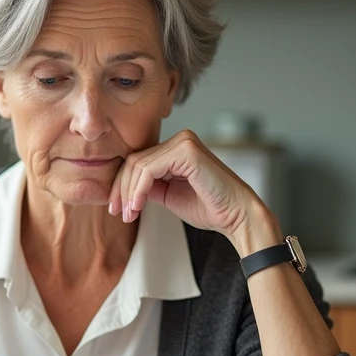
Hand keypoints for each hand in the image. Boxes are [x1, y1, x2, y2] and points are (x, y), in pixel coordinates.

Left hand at [108, 130, 279, 255]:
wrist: (237, 216)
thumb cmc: (210, 208)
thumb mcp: (168, 196)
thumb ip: (148, 187)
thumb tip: (122, 189)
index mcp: (177, 149)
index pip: (138, 161)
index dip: (122, 185)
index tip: (117, 209)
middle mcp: (181, 140)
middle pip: (134, 161)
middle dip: (121, 189)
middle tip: (118, 213)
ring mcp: (184, 142)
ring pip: (138, 164)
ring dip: (128, 192)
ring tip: (129, 214)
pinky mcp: (187, 151)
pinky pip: (149, 169)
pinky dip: (138, 189)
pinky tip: (137, 207)